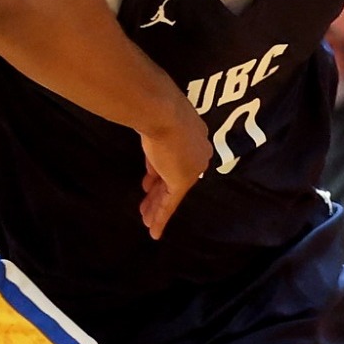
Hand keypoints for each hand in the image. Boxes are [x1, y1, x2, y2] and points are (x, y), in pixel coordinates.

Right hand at [137, 107, 212, 238]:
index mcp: (194, 136)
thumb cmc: (157, 112)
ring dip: (155, 206)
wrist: (163, 113)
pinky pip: (170, 203)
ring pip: (170, 192)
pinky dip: (161, 218)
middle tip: (146, 205)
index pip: (175, 159)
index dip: (159, 172)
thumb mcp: (156, 128)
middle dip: (157, 192)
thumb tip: (151, 164)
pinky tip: (154, 231)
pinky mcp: (182, 181)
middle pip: (173, 177)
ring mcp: (190, 168)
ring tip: (146, 220)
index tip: (148, 182)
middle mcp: (197, 153)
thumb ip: (156, 144)